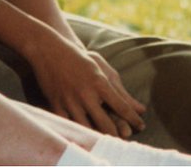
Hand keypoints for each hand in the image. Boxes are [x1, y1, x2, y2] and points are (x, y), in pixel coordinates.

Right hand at [29, 32, 146, 137]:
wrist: (48, 51)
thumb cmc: (79, 59)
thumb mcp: (101, 69)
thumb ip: (120, 90)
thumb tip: (141, 109)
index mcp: (99, 83)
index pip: (122, 107)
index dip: (133, 119)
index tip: (141, 126)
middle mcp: (86, 94)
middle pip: (106, 123)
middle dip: (117, 134)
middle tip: (125, 139)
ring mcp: (70, 100)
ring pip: (87, 128)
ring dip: (98, 136)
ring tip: (106, 140)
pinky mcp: (56, 105)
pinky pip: (68, 126)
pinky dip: (77, 133)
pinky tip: (84, 136)